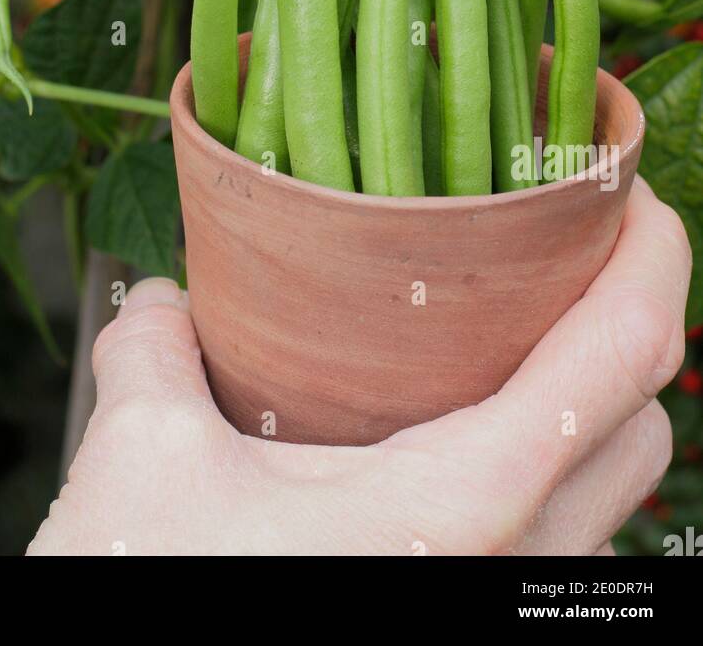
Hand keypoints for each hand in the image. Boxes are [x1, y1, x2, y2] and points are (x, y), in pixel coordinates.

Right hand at [28, 178, 689, 556]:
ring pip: (612, 497)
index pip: (622, 354)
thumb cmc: (167, 591)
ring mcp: (502, 605)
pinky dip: (545, 474)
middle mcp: (515, 564)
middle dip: (629, 328)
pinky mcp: (468, 619)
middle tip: (562, 260)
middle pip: (643, 425)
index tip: (635, 194)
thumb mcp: (144, 460)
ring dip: (590, 409)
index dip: (654, 258)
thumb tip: (157, 301)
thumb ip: (153, 351)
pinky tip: (452, 443)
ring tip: (512, 346)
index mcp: (467, 500)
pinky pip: (559, 546)